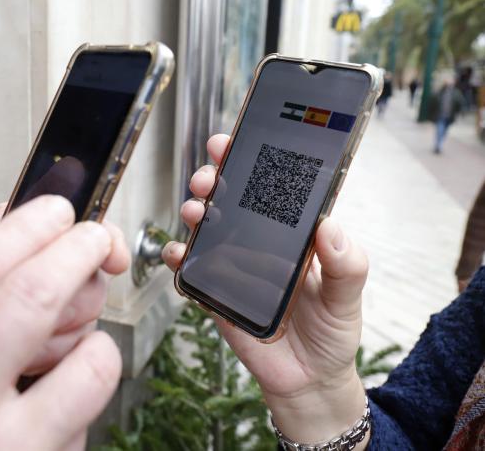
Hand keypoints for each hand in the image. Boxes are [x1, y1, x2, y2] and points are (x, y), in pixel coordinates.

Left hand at [0, 114, 129, 373]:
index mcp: (49, 236)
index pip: (102, 233)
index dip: (108, 243)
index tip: (110, 254)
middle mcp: (64, 269)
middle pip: (98, 275)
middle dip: (62, 285)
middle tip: (22, 286)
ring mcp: (66, 309)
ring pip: (90, 313)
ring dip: (50, 319)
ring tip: (10, 316)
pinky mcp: (61, 345)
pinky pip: (75, 347)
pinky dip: (47, 348)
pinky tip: (19, 344)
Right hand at [163, 134, 369, 446]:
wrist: (307, 380)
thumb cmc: (331, 333)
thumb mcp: (348, 297)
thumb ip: (346, 265)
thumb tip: (330, 227)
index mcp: (294, 235)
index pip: (272, 188)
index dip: (252, 162)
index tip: (235, 142)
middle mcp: (260, 244)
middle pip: (232, 200)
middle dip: (216, 180)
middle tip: (210, 177)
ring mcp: (234, 266)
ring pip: (207, 228)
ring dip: (196, 212)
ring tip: (196, 210)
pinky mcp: (216, 292)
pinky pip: (191, 270)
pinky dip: (177, 258)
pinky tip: (175, 252)